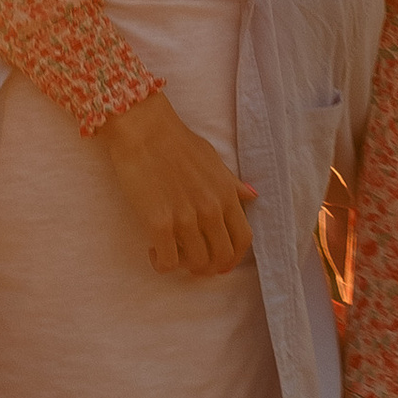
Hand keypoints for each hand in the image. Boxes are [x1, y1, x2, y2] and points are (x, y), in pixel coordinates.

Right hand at [98, 87, 257, 276]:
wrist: (144, 130)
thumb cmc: (177, 142)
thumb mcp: (214, 160)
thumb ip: (232, 184)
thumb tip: (252, 196)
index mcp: (227, 195)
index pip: (243, 240)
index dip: (234, 257)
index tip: (220, 261)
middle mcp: (211, 210)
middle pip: (222, 258)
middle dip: (209, 267)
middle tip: (192, 260)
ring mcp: (186, 218)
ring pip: (197, 264)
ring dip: (185, 265)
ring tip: (172, 251)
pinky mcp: (159, 223)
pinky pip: (168, 261)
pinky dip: (162, 263)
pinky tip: (154, 250)